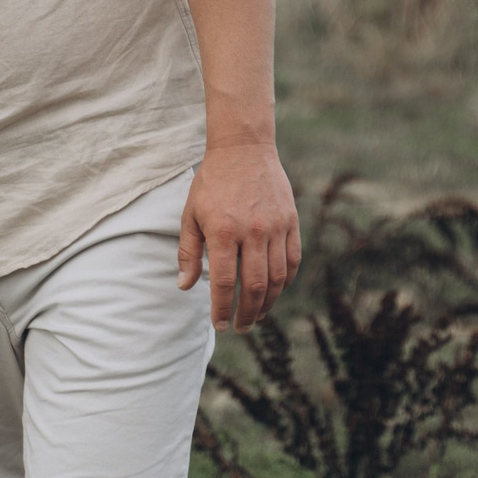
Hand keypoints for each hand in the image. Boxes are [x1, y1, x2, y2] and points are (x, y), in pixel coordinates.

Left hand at [178, 143, 300, 330]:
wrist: (243, 149)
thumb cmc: (212, 183)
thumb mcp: (191, 214)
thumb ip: (188, 252)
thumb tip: (185, 286)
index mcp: (223, 231)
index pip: (225, 283)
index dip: (222, 309)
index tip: (220, 324)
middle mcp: (252, 231)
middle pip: (255, 286)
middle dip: (247, 313)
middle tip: (240, 327)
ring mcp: (276, 227)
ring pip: (277, 278)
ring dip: (268, 302)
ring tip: (257, 315)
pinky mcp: (291, 221)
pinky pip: (292, 260)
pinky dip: (285, 281)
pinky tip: (275, 291)